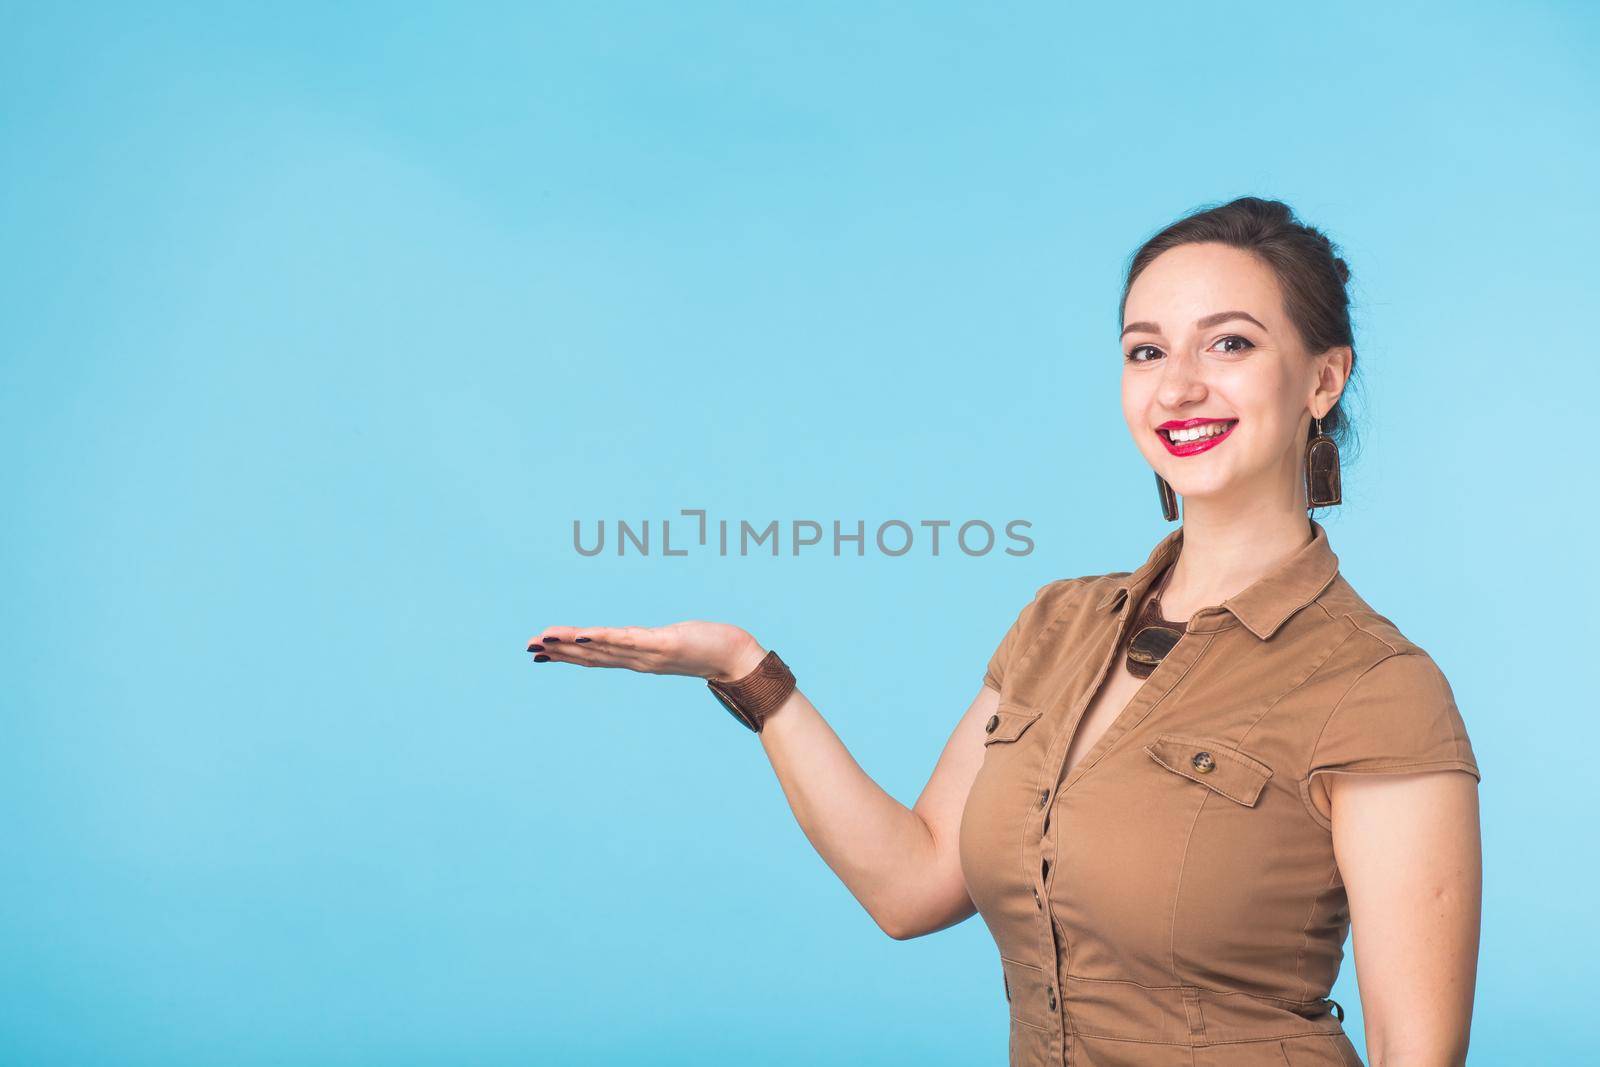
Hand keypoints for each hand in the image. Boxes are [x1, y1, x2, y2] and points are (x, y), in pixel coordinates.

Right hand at [526, 620, 767, 681]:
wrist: (740, 660)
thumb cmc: (712, 648)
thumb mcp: (675, 643)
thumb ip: (655, 644)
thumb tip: (642, 641)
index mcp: (639, 659)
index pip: (595, 657)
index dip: (565, 654)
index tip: (539, 651)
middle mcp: (639, 660)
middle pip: (591, 655)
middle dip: (558, 651)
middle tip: (527, 646)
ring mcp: (650, 653)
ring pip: (603, 649)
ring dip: (572, 645)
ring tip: (545, 639)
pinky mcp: (664, 643)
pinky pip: (628, 640)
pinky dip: (604, 639)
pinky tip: (584, 636)